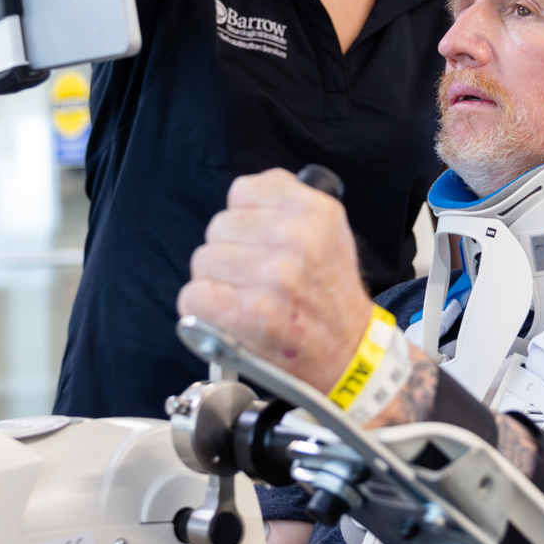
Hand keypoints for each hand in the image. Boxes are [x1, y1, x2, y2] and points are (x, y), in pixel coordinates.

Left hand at [177, 169, 376, 393]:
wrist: (350, 352)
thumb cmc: (331, 294)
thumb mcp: (329, 230)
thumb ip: (288, 199)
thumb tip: (244, 194)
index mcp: (314, 211)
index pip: (242, 191)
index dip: (245, 219)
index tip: (260, 240)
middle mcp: (294, 238)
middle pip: (218, 227)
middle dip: (230, 252)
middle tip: (256, 277)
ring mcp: (272, 275)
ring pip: (203, 260)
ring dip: (217, 281)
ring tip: (247, 297)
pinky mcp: (250, 312)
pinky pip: (194, 294)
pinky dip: (203, 308)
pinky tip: (228, 314)